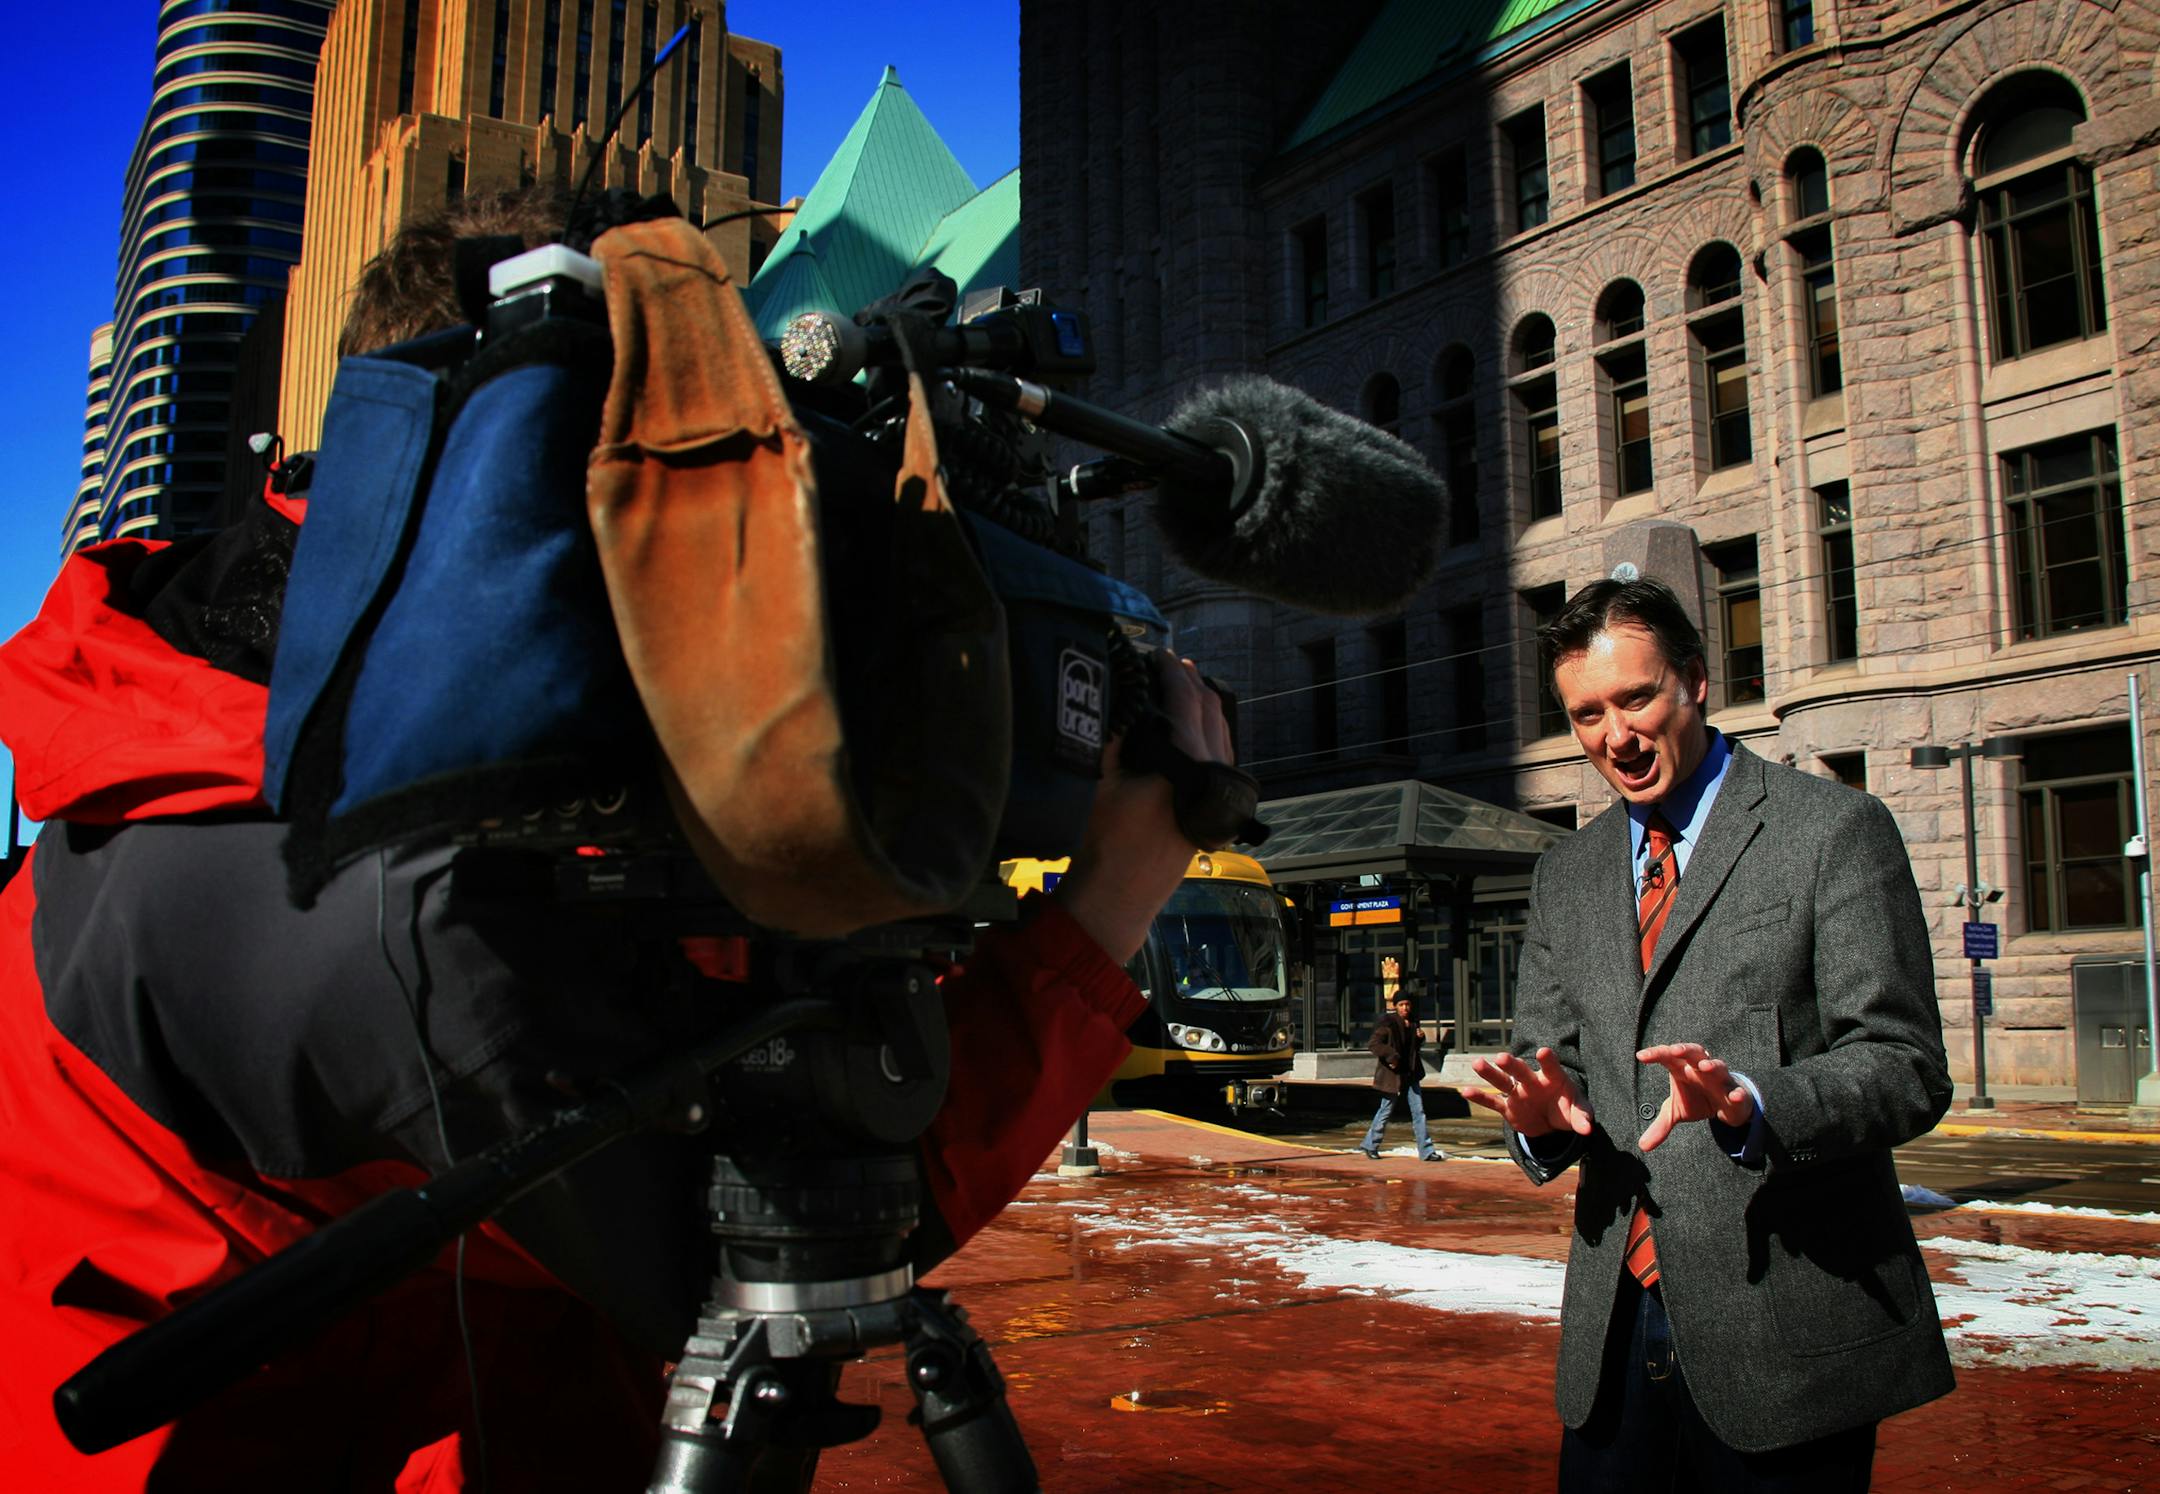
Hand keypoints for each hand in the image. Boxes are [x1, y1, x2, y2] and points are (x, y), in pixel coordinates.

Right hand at [1055, 655, 1231, 962]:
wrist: (1123, 894)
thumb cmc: (1108, 839)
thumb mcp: (1102, 778)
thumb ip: (1116, 734)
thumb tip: (1120, 696)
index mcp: (1187, 761)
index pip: (1185, 701)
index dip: (1172, 672)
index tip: (1159, 653)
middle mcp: (1211, 772)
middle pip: (1210, 713)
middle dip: (1193, 683)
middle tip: (1174, 663)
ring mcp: (1217, 791)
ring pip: (1221, 734)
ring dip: (1204, 707)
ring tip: (1187, 686)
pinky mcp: (1215, 807)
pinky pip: (1220, 755)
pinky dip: (1209, 732)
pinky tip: (1195, 727)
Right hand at [1464, 1048, 1594, 1139]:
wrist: (1552, 1121)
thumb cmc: (1568, 1108)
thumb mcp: (1579, 1112)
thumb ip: (1583, 1117)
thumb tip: (1588, 1129)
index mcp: (1552, 1078)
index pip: (1550, 1067)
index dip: (1547, 1060)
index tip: (1542, 1053)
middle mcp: (1532, 1082)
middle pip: (1520, 1071)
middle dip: (1511, 1065)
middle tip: (1501, 1058)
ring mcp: (1518, 1093)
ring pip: (1502, 1082)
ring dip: (1490, 1074)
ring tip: (1477, 1064)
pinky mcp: (1508, 1108)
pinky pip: (1493, 1102)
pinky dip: (1480, 1098)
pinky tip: (1465, 1092)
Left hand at [1635, 1043, 1754, 1151]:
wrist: (1726, 1107)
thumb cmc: (1697, 1101)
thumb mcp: (1676, 1112)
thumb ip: (1660, 1126)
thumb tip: (1642, 1146)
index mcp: (1683, 1069)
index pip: (1668, 1057)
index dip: (1656, 1054)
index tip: (1640, 1056)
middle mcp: (1701, 1069)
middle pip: (1694, 1053)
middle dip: (1685, 1050)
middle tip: (1674, 1050)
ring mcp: (1720, 1079)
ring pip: (1718, 1066)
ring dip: (1712, 1065)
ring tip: (1704, 1067)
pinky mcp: (1736, 1092)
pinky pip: (1738, 1091)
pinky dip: (1737, 1093)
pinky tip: (1734, 1096)